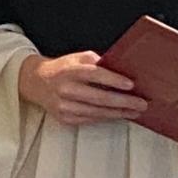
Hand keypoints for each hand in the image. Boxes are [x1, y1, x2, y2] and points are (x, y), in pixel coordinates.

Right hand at [17, 52, 147, 126]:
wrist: (36, 82)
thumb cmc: (64, 68)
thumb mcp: (79, 58)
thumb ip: (99, 62)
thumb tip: (124, 69)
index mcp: (71, 71)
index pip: (95, 75)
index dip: (114, 80)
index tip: (131, 85)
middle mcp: (66, 89)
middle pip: (99, 98)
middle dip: (123, 102)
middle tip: (142, 103)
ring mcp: (63, 105)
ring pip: (96, 112)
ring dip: (118, 113)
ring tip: (135, 112)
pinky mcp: (64, 117)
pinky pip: (89, 119)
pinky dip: (106, 118)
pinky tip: (119, 115)